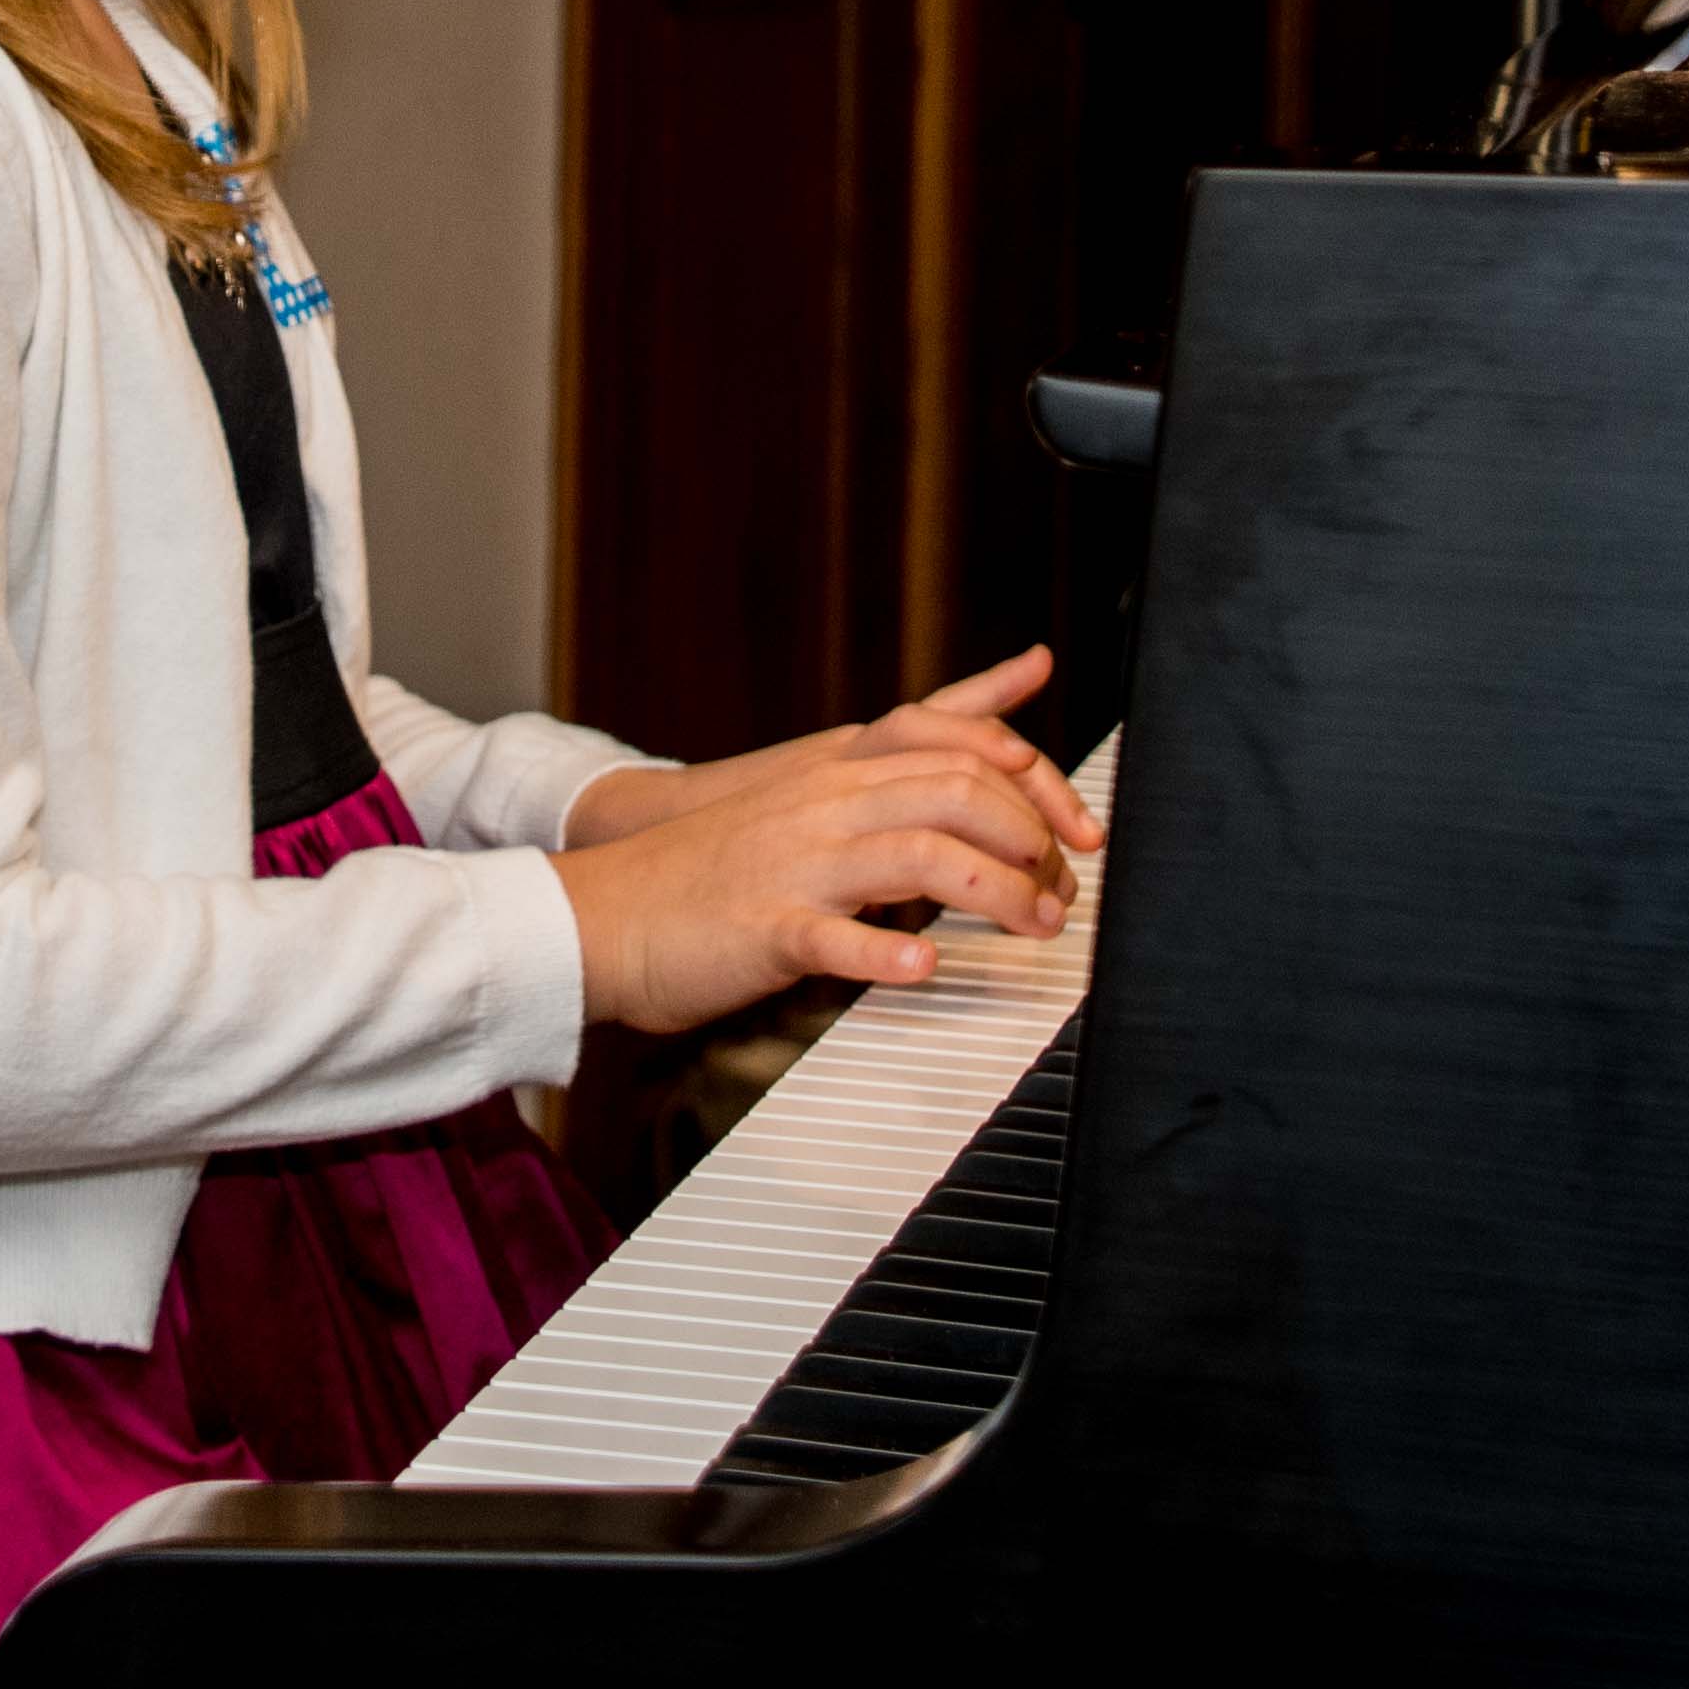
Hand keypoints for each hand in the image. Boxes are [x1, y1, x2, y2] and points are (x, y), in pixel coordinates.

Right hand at [551, 742, 1072, 1038]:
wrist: (608, 908)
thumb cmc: (718, 862)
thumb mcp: (809, 795)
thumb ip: (896, 763)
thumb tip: (990, 716)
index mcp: (839, 770)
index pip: (963, 745)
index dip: (1038, 784)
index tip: (1080, 833)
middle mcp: (825, 802)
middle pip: (958, 792)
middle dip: (1034, 841)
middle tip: (1063, 895)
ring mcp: (795, 863)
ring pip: (919, 855)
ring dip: (996, 894)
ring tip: (1034, 929)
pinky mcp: (765, 927)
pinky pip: (835, 937)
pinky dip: (889, 955)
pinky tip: (928, 972)